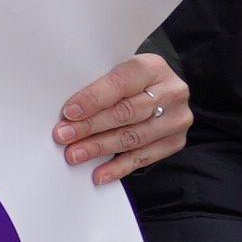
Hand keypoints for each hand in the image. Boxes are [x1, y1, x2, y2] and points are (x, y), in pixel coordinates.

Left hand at [57, 52, 189, 184]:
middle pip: (126, 112)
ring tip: (75, 154)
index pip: (120, 83)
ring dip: (100, 148)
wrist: (161, 88)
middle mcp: (171, 92)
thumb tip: (68, 115)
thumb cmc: (130, 81)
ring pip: (134, 136)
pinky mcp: (176, 140)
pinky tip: (100, 174)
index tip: (69, 113)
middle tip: (64, 136)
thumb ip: (99, 87)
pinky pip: (145, 157)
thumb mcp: (117, 71)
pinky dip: (119, 167)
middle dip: (91, 126)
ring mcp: (177, 118)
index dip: (93, 99)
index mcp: (152, 67)